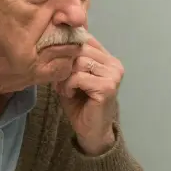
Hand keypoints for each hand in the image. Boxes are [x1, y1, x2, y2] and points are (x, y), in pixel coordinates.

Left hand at [54, 35, 122, 155]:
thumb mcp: (72, 76)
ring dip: (65, 76)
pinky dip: (68, 86)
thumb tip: (56, 39)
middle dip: (65, 64)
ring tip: (64, 89)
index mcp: (108, 59)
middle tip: (60, 81)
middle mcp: (114, 64)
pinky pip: (79, 77)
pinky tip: (69, 94)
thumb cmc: (80, 104)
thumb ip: (70, 59)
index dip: (68, 49)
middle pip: (81, 49)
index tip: (59, 64)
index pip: (86, 39)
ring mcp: (113, 76)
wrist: (91, 131)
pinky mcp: (107, 87)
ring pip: (79, 62)